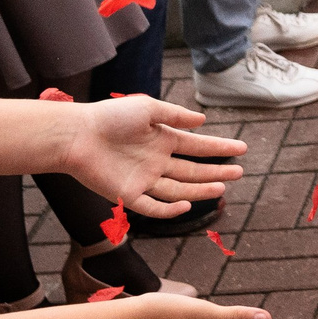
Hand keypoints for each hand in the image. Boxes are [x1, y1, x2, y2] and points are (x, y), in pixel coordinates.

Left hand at [55, 94, 245, 216]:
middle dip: (216, 172)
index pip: (197, 146)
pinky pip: (152, 207)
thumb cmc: (110, 116)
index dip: (219, 148)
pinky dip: (169, 209)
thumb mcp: (148, 108)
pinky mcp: (127, 194)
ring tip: (222, 188)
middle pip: (192, 170)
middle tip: (239, 173)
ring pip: (179, 189)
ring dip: (200, 190)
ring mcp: (143, 179)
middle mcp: (156, 161)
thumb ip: (176, 115)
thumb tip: (202, 121)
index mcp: (162, 139)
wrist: (76, 135)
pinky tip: (186, 204)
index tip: (241, 149)